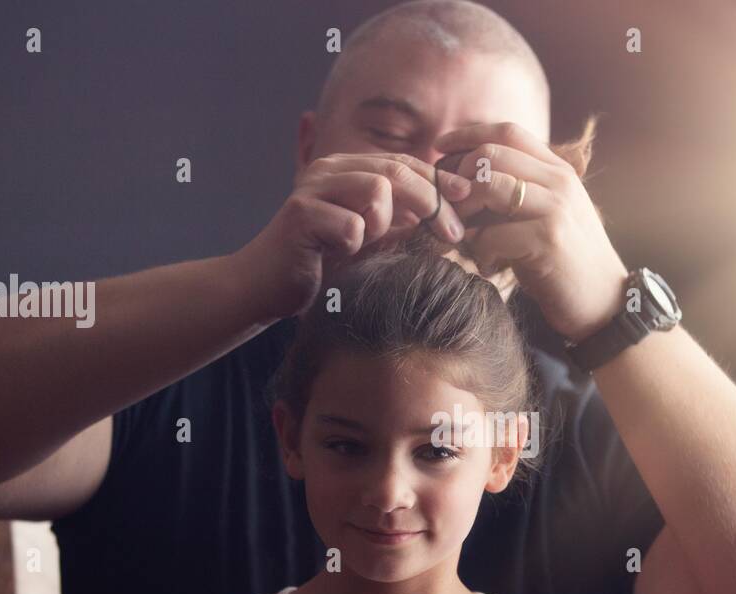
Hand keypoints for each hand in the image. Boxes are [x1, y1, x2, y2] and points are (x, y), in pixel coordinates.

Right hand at [229, 153, 472, 320]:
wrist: (265, 289)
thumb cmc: (321, 267)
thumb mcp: (372, 241)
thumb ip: (404, 224)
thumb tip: (454, 217)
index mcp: (347, 168)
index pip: (405, 163)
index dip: (441, 180)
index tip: (470, 200)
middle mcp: (328, 169)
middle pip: (397, 170)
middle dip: (433, 202)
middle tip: (454, 234)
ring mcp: (312, 187)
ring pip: (377, 189)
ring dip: (384, 226)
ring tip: (365, 248)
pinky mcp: (299, 213)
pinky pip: (352, 226)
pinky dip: (355, 248)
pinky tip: (338, 259)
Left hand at [434, 123, 629, 340]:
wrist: (606, 303)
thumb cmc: (567, 263)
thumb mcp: (549, 216)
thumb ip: (522, 193)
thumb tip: (470, 181)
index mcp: (558, 171)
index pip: (508, 132)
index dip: (469, 135)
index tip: (441, 148)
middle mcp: (559, 182)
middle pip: (491, 154)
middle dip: (458, 179)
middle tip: (450, 209)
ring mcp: (555, 208)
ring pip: (488, 186)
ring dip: (463, 214)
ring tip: (464, 240)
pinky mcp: (548, 240)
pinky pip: (491, 234)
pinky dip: (479, 252)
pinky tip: (487, 267)